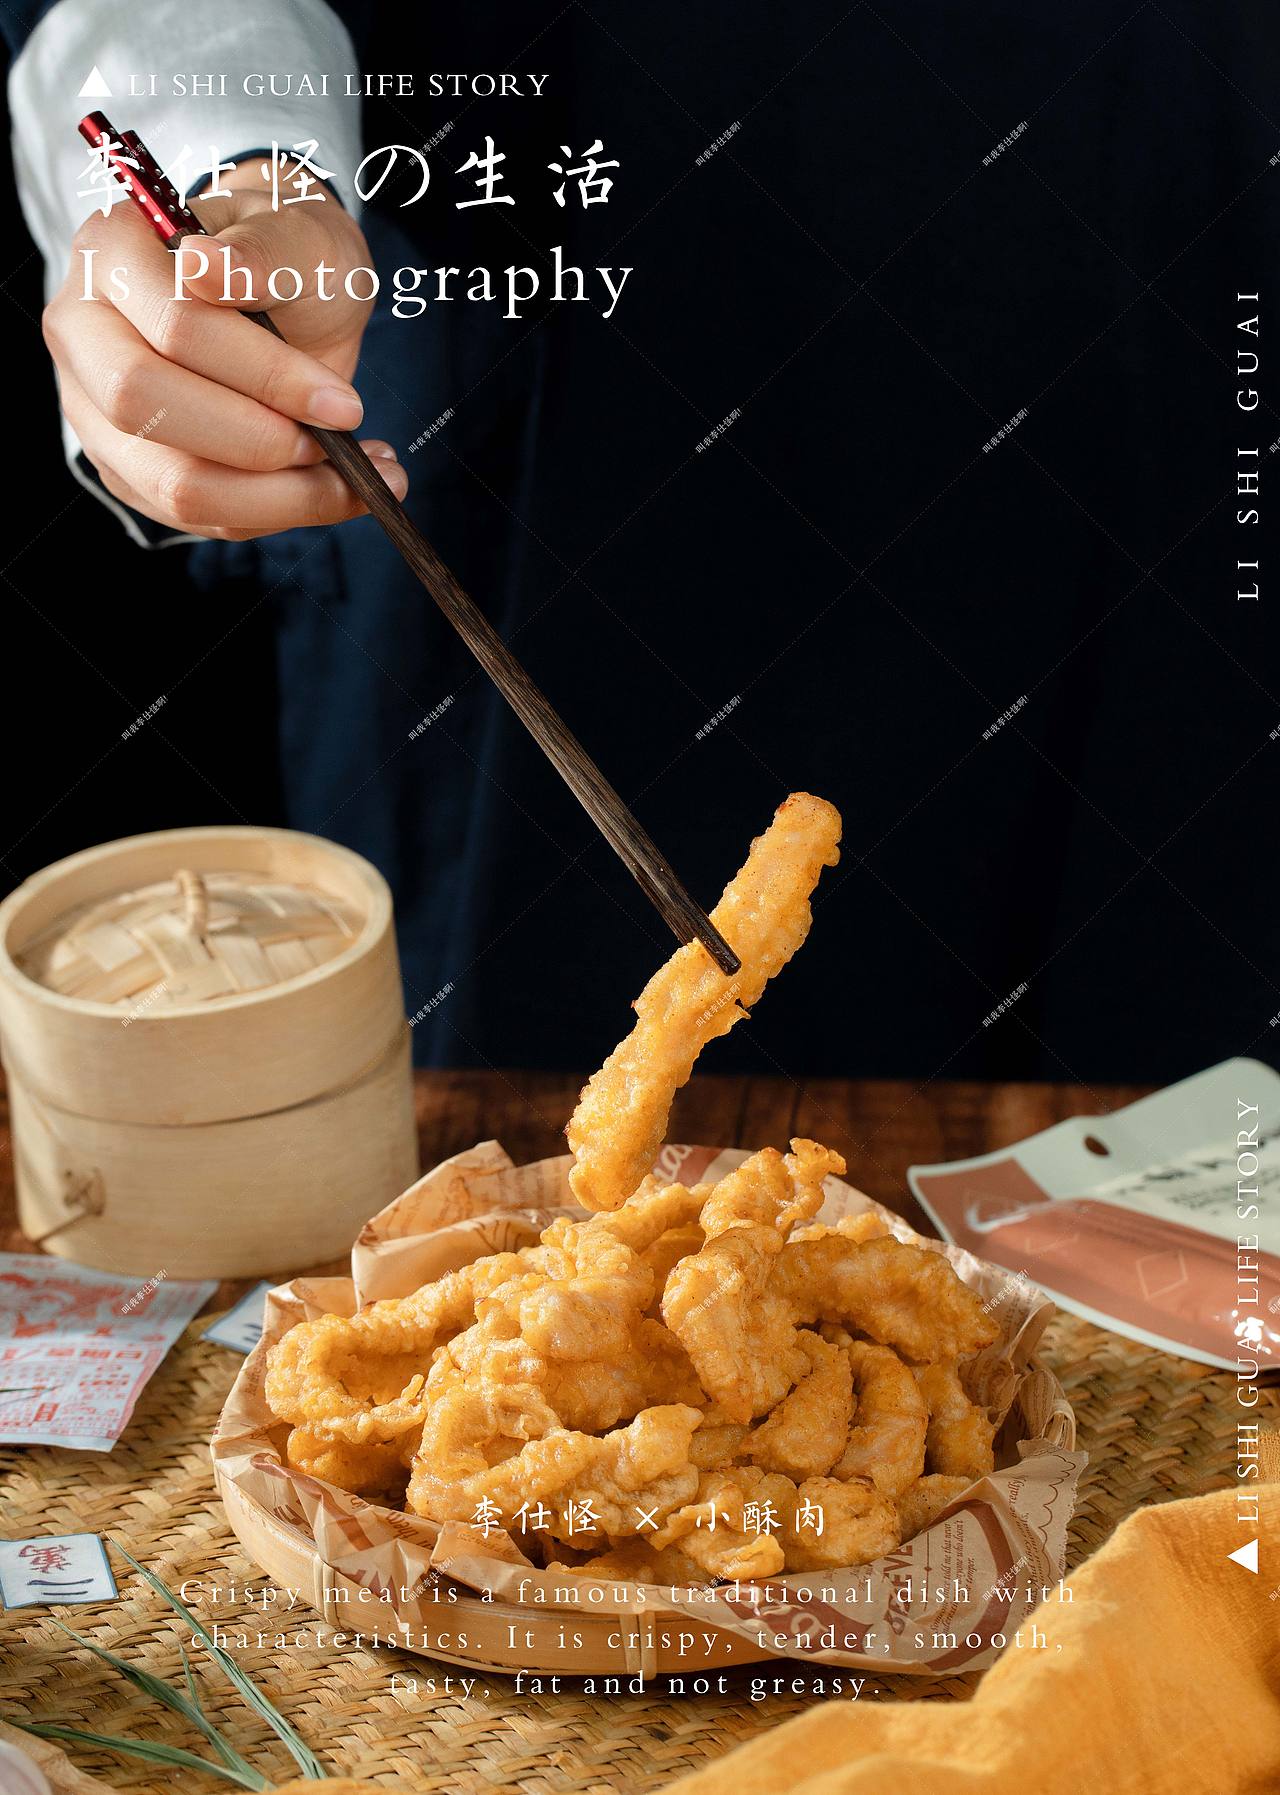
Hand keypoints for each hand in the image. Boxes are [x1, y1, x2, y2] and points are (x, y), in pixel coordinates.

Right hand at [42, 160, 405, 538]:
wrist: (288, 296)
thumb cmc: (288, 258)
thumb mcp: (298, 236)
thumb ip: (260, 250)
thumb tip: (204, 267)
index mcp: (110, 255)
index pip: (176, 328)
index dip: (265, 377)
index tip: (344, 405)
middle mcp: (82, 334)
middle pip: (145, 408)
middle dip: (260, 441)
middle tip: (338, 440)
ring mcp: (93, 409)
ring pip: (172, 484)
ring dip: (277, 497)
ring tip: (353, 483)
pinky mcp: (128, 469)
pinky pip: (196, 516)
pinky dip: (271, 513)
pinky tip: (328, 491)